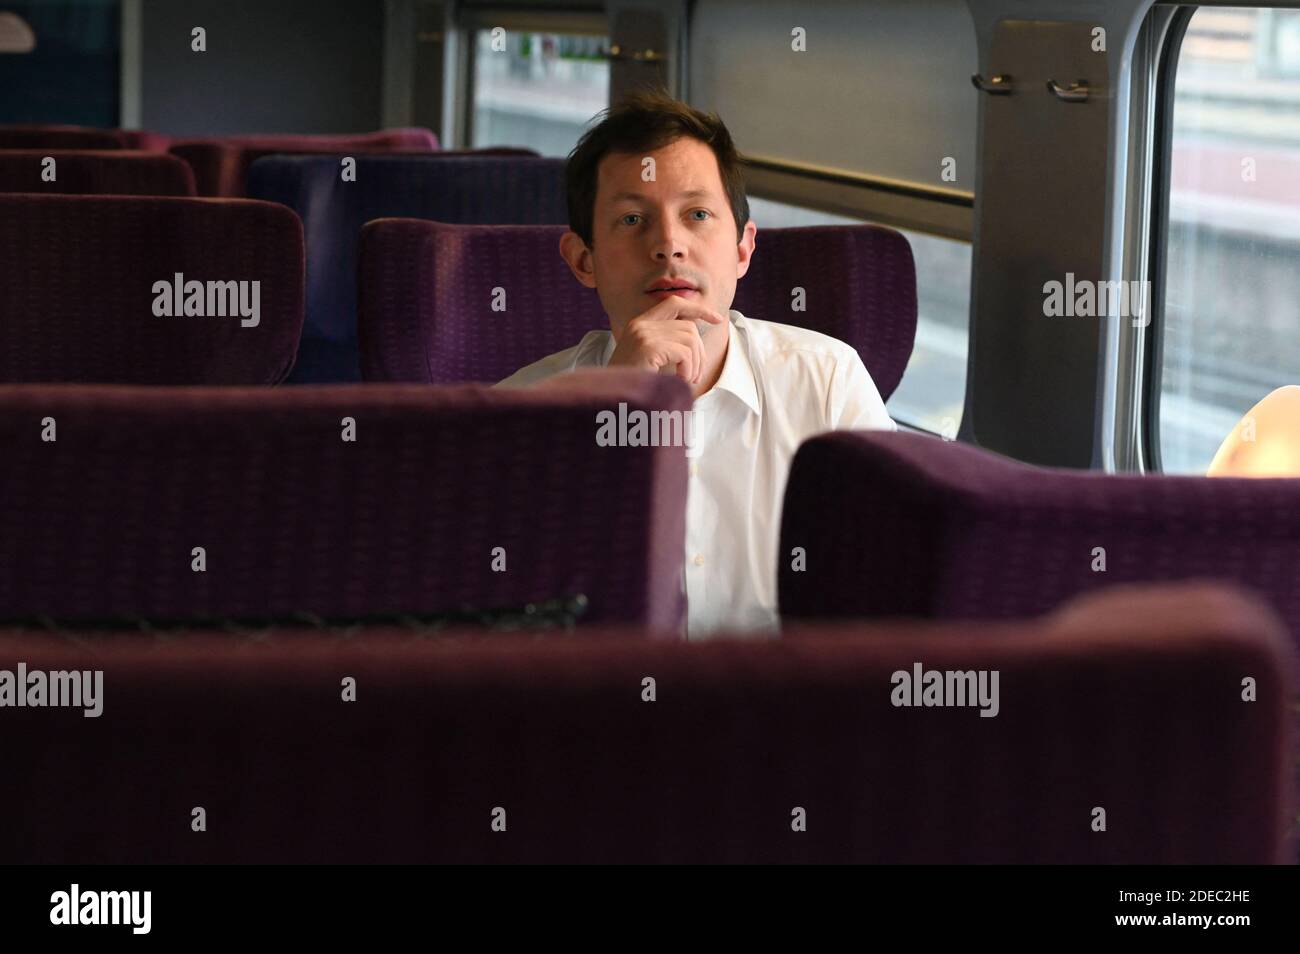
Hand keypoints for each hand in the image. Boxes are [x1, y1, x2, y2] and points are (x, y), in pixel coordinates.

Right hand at [607, 298, 726, 384]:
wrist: (611, 402)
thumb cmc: (633, 385)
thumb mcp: (650, 359)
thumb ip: (667, 344)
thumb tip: (696, 338)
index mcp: (638, 324)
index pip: (674, 303)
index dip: (698, 308)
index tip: (718, 319)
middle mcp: (640, 324)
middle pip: (688, 326)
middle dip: (699, 352)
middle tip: (694, 376)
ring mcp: (643, 334)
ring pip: (690, 339)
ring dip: (695, 364)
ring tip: (687, 380)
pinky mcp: (648, 347)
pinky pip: (685, 353)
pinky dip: (688, 370)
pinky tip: (680, 381)